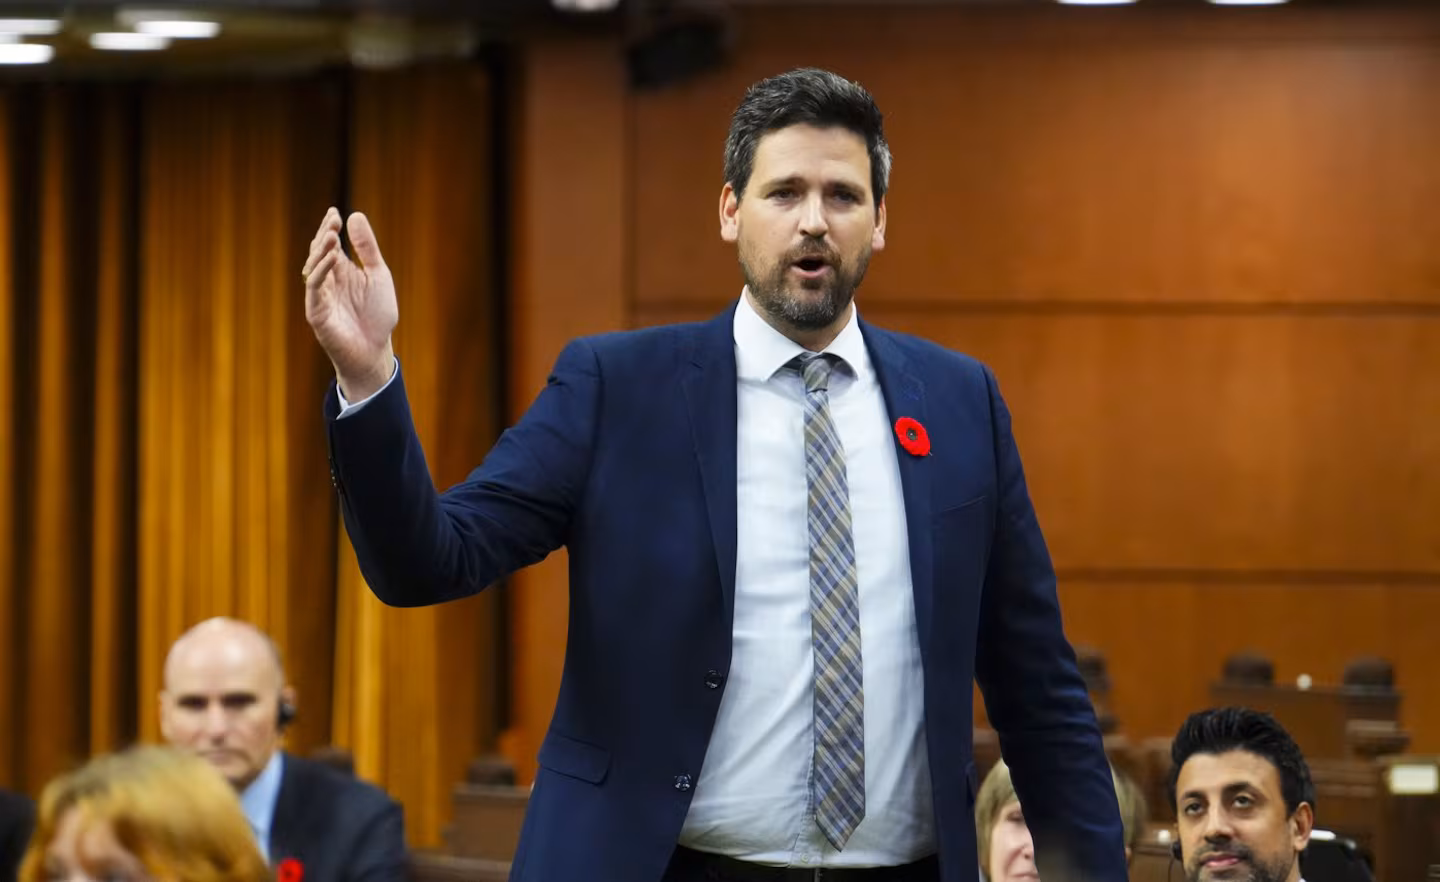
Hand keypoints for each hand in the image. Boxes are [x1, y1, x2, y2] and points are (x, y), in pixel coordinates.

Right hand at [303, 207, 397, 401]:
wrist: (375, 351)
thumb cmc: (377, 316)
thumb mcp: (378, 275)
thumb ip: (367, 249)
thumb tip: (355, 214)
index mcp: (342, 271)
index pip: (331, 244)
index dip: (331, 228)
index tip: (335, 213)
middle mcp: (328, 281)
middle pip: (319, 252)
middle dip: (325, 235)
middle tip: (332, 219)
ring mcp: (320, 296)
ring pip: (313, 267)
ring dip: (320, 250)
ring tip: (331, 234)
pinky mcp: (316, 312)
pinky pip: (314, 287)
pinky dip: (320, 271)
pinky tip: (329, 258)